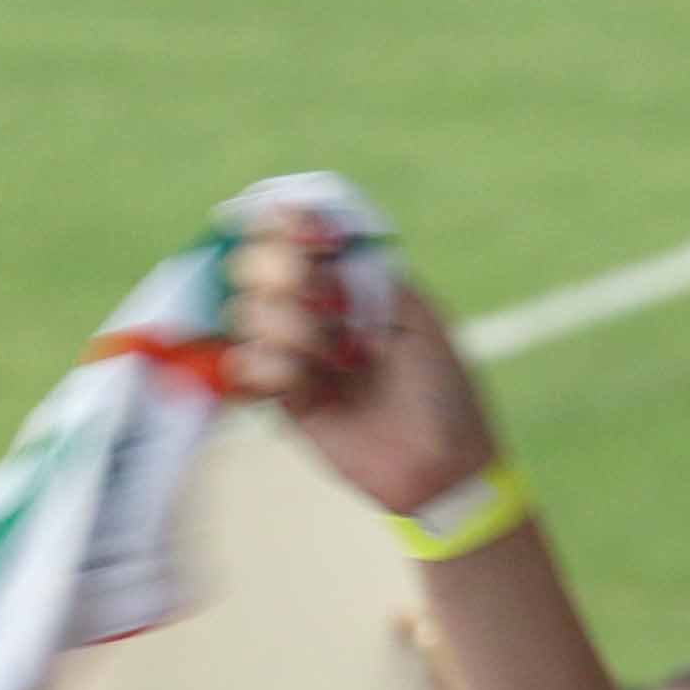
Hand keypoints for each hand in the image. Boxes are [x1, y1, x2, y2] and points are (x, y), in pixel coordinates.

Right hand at [226, 223, 498, 516]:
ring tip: (328, 361)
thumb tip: (311, 222)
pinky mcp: (285, 402)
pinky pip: (245, 367)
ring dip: (284, 328)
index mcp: (346, 286)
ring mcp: (295, 357)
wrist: (443, 467)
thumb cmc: (444, 391)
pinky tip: (301, 383)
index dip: (283, 229)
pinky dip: (265, 367)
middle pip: (253, 267)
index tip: (302, 239)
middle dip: (280, 275)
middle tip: (323, 309)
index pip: (289, 236)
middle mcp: (314, 315)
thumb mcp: (418, 316)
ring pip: (246, 314)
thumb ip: (365, 270)